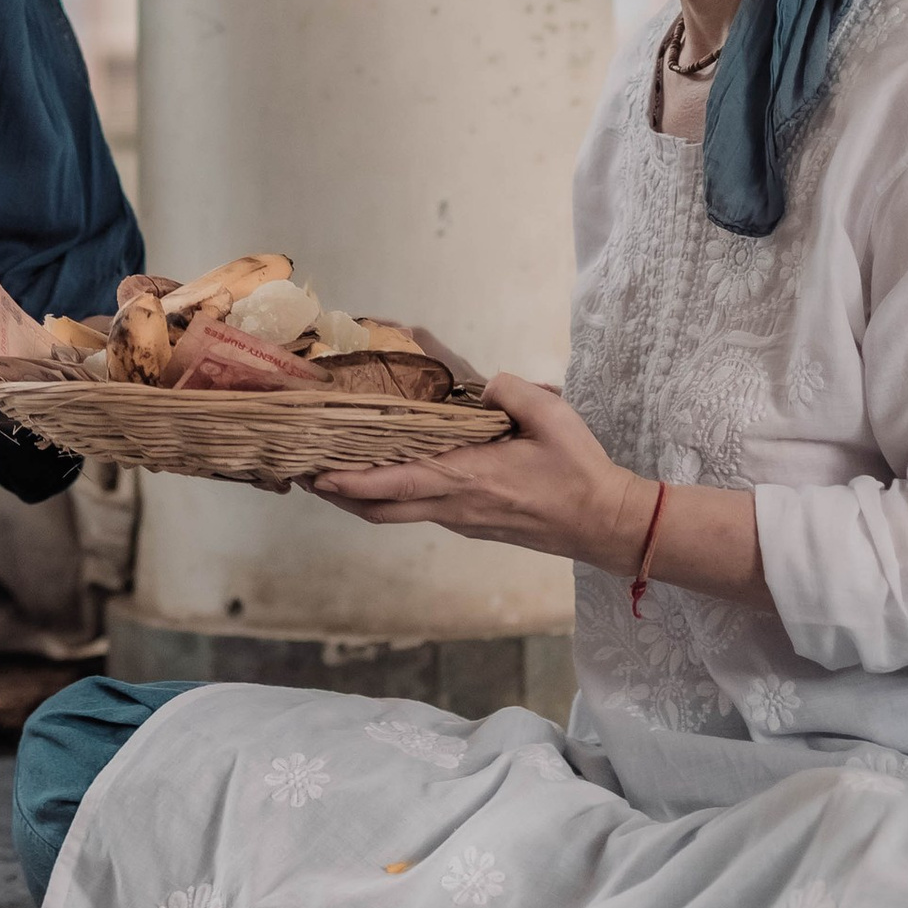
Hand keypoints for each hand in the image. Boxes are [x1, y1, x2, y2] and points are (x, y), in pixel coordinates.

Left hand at [310, 372, 651, 569]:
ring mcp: (461, 519)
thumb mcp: (551, 415)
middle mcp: (455, 505)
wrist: (604, 523)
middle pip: (380, 508)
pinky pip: (417, 510)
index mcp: (468, 479)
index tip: (316, 473)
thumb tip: (484, 384)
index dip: (351, 480)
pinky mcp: (472, 522)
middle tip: (303, 472)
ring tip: (329, 471)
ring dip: (359, 496)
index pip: (396, 483)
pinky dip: (389, 495)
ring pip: (395, 512)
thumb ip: (510, 391)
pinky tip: (384, 473)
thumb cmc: (579, 471)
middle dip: (338, 493)